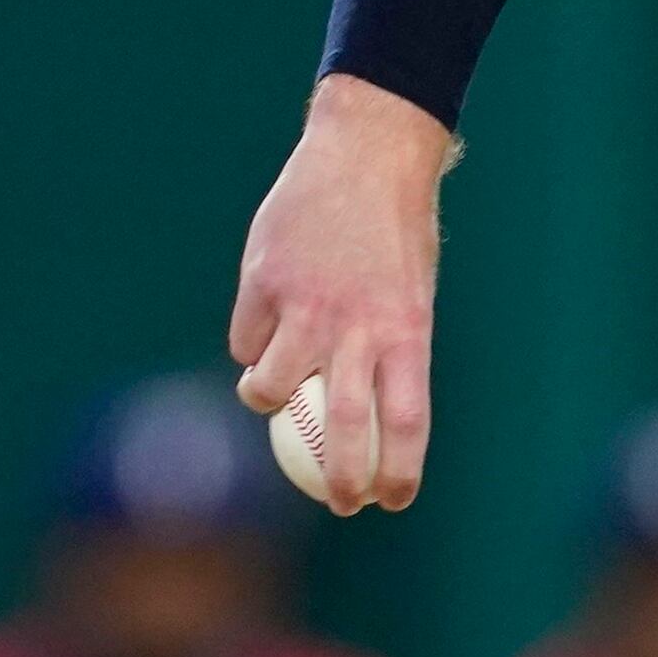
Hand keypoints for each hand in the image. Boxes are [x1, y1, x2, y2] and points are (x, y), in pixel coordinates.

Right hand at [231, 75, 454, 512]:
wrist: (364, 155)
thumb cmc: (394, 235)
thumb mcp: (411, 295)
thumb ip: (387, 351)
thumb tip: (366, 420)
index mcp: (407, 330)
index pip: (407, 421)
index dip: (399, 471)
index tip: (392, 500)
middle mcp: (357, 324)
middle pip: (344, 425)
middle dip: (339, 476)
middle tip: (336, 501)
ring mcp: (305, 304)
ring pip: (272, 387)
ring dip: (267, 403)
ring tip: (271, 399)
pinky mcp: (263, 281)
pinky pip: (247, 340)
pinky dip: (250, 350)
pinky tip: (261, 335)